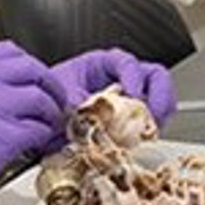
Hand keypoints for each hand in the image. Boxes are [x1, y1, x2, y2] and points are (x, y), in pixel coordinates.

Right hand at [0, 42, 65, 204]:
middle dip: (49, 86)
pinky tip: (38, 144)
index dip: (31, 68)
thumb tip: (7, 92)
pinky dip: (44, 135)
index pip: (8, 52)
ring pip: (38, 97)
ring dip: (50, 113)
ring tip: (48, 126)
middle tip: (55, 102)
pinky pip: (35, 129)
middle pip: (30, 68)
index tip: (37, 82)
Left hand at [50, 48, 177, 126]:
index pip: (127, 63)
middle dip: (160, 95)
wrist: (44, 122)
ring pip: (159, 101)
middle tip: (154, 114)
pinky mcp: (133, 123)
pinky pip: (150, 124)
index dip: (133, 77)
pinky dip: (150, 133)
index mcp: (103, 64)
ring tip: (150, 131)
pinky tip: (142, 142)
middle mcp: (122, 80)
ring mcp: (130, 101)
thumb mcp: (61, 94)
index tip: (132, 94)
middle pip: (155, 77)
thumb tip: (92, 113)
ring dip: (159, 116)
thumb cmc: (51, 99)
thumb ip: (77, 101)